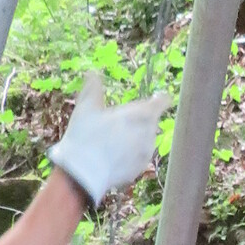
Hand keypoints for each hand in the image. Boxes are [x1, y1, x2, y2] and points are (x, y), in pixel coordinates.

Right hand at [48, 73, 169, 211]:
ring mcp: (146, 153)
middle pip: (150, 121)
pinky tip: (111, 155)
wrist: (83, 173)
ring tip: (112, 140)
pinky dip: (129, 155)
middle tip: (118, 122)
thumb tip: (92, 72)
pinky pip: (137, 157)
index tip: (154, 98)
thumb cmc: (85, 136)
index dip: (159, 99)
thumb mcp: (86, 107)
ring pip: (144, 139)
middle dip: (139, 120)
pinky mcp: (139, 169)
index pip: (162, 101)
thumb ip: (93, 88)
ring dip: (134, 137)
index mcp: (141, 114)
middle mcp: (149, 133)